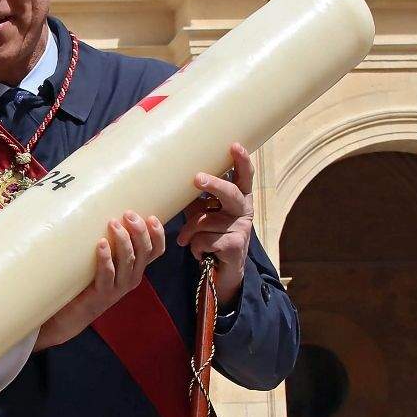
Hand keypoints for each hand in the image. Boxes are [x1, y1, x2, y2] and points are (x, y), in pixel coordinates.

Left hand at [34, 213, 165, 349]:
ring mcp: (118, 287)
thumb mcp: (105, 260)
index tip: (151, 217)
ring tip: (113, 223)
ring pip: (128, 261)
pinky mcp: (102, 293)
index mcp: (136, 268)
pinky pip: (107, 274)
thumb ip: (110, 242)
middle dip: (139, 231)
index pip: (156, 250)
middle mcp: (132, 277)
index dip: (158, 234)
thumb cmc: (88, 281)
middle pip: (144, 252)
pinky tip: (100, 244)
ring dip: (122, 240)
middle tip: (128, 214)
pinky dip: (105, 258)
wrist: (72, 314)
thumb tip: (106, 210)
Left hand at [177, 143, 254, 307]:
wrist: (220, 271)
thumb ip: (196, 197)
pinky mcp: (235, 246)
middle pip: (230, 193)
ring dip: (190, 231)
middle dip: (213, 185)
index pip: (244, 177)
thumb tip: (171, 175)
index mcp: (239, 198)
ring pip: (207, 220)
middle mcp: (244, 210)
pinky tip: (200, 253)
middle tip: (197, 178)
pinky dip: (195, 247)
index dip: (241, 161)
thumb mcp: (202, 212)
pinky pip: (205, 239)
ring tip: (187, 240)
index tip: (235, 145)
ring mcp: (242, 229)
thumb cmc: (209, 234)